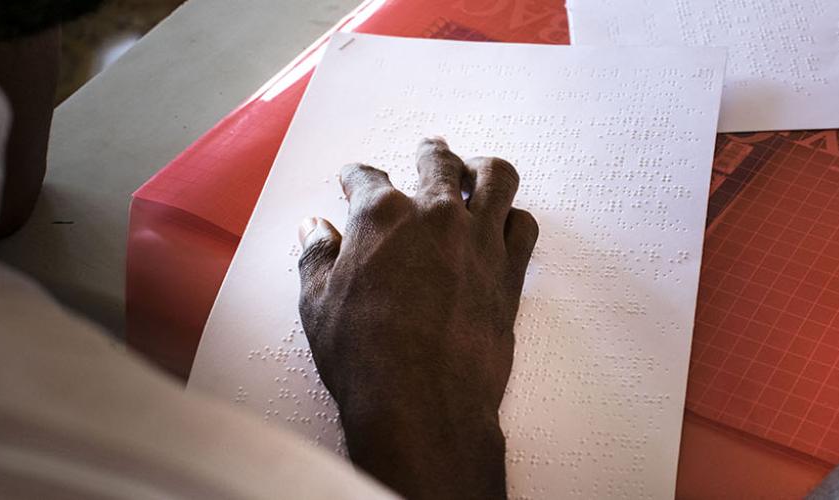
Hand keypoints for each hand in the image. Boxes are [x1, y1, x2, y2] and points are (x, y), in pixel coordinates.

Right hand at [296, 137, 537, 498]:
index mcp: (380, 217)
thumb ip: (317, 257)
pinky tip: (507, 222)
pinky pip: (524, 227)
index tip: (353, 177)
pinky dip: (515, 218)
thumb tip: (315, 230)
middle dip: (431, 153)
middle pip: (439, 164)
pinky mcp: (510, 272)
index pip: (366, 179)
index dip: (356, 176)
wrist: (422, 402)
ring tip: (479, 170)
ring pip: (496, 178)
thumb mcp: (318, 304)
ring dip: (484, 169)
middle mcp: (435, 216)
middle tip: (430, 149)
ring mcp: (479, 240)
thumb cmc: (364, 358)